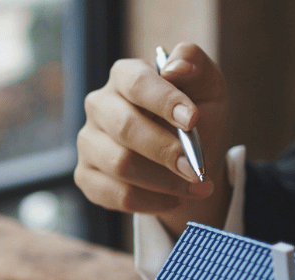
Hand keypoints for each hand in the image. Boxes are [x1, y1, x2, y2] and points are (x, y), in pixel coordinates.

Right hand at [74, 42, 231, 239]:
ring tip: (195, 186)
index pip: (137, 83)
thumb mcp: (208, 88)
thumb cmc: (196, 120)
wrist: (188, 164)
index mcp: (125, 76)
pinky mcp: (86, 176)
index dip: (164, 100)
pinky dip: (152, 201)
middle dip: (166, 150)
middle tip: (197, 169)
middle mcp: (99, 105)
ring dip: (164, 181)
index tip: (193, 120)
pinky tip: (175, 199)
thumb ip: (195, 63)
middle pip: (125, 128)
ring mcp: (88, 142)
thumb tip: (175, 66)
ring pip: (120, 165)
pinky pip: (116, 194)